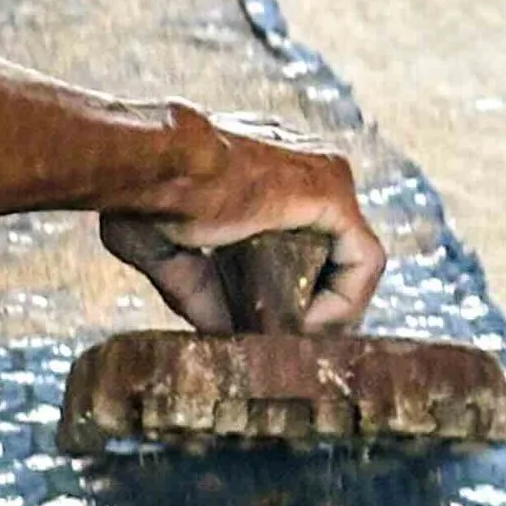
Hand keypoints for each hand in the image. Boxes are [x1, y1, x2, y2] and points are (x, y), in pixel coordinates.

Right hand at [99, 114, 383, 334]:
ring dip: (331, 307)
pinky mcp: (335, 193)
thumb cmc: (142, 196)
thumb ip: (200, 291)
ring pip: (352, 255)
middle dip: (316, 300)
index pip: (299, 233)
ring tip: (297, 340)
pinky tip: (305, 326)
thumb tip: (222, 335)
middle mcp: (302, 163)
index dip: (290, 285)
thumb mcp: (166, 252)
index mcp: (262, 168)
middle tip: (292, 342)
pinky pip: (362, 261)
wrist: (151, 167)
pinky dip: (343, 302)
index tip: (271, 322)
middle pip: (331, 247)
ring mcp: (324, 174)